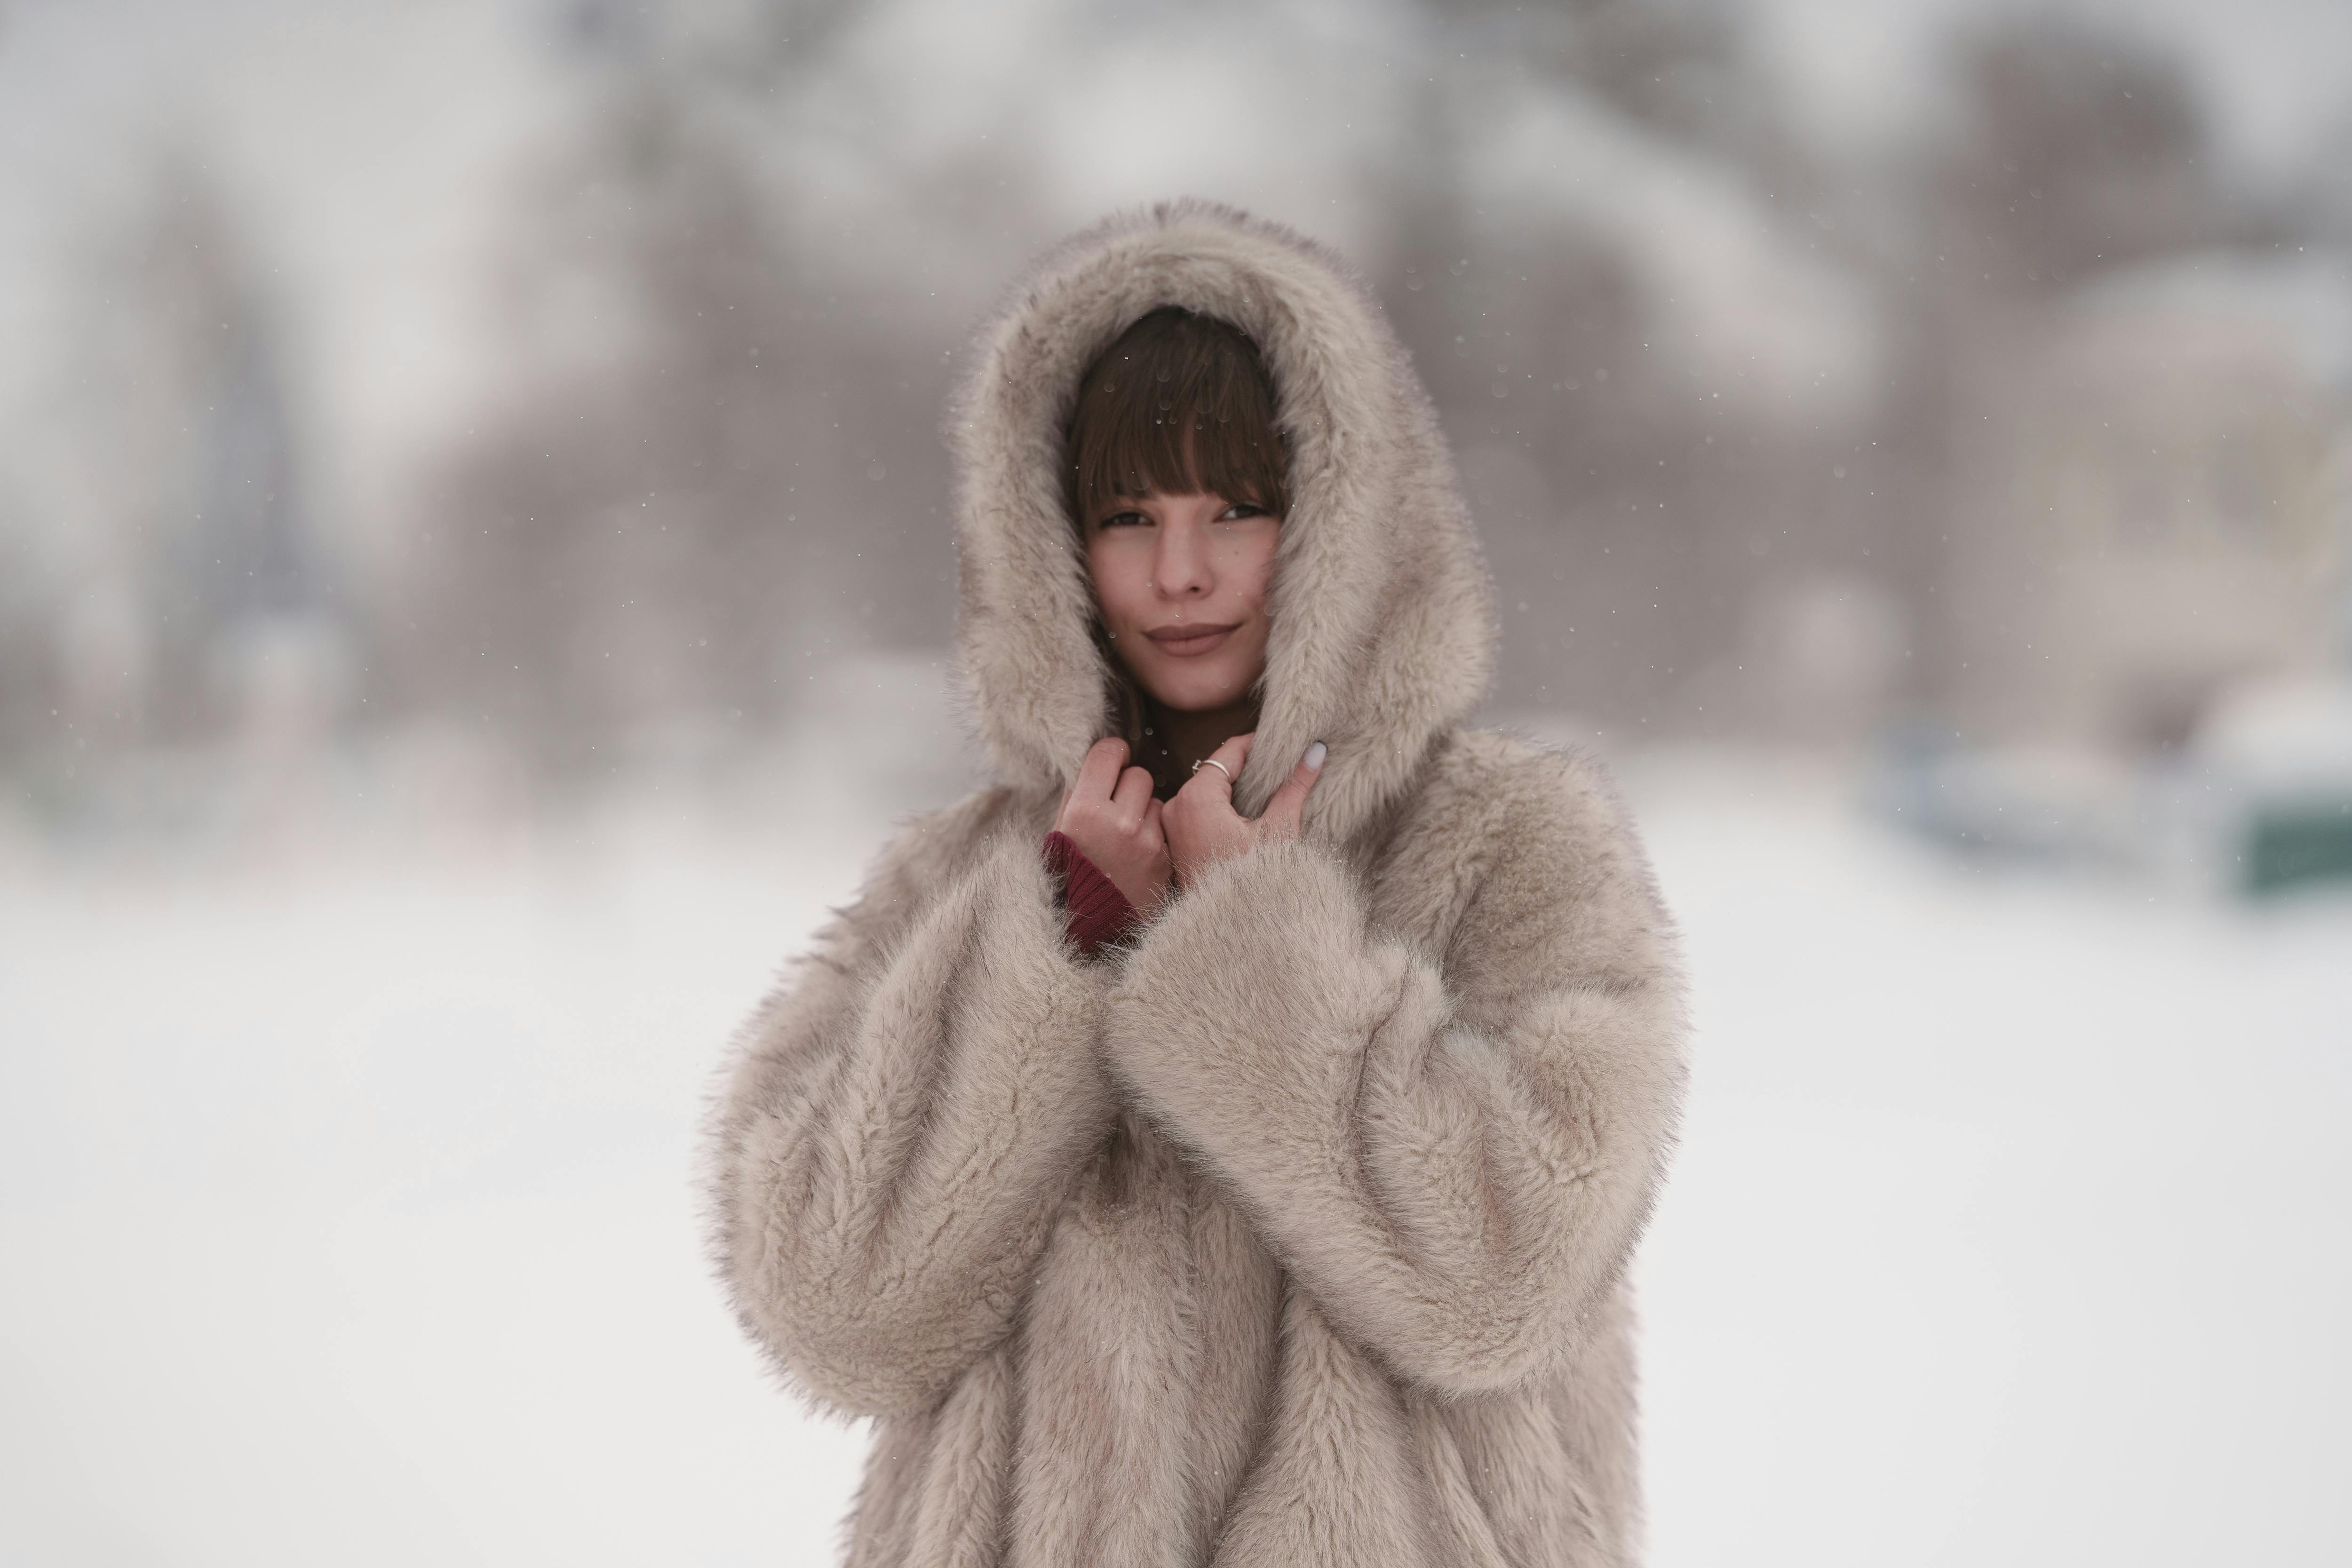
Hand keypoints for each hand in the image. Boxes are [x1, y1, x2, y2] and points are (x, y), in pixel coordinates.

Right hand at [1053, 738, 1171, 915]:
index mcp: (1084, 810)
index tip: (1113, 758)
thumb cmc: (1067, 873)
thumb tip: (1095, 762)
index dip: (1111, 752)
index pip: (1108, 752)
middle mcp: (1118, 822)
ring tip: (1127, 830)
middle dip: (1128, 783)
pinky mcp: (1163, 857)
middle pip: (1138, 773)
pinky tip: (1138, 849)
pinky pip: (1165, 825)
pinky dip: (1154, 831)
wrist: (1087, 927)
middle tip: (1116, 800)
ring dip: (1144, 807)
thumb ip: (1076, 794)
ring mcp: (1145, 841)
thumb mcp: (1059, 831)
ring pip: (1156, 798)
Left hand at [1163, 733, 1325, 889]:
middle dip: (1247, 767)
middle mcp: (1176, 807)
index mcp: (1197, 797)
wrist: (1230, 933)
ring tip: (1268, 790)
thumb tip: (1316, 751)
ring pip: (1206, 792)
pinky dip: (1222, 808)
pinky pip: (1198, 812)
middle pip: (1215, 771)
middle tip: (1279, 765)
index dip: (1257, 744)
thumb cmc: (1252, 884)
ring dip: (1235, 789)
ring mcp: (1173, 827)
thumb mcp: (1279, 831)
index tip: (1281, 742)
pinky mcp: (1177, 844)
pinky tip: (1248, 816)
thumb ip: (1294, 787)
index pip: (1229, 752)